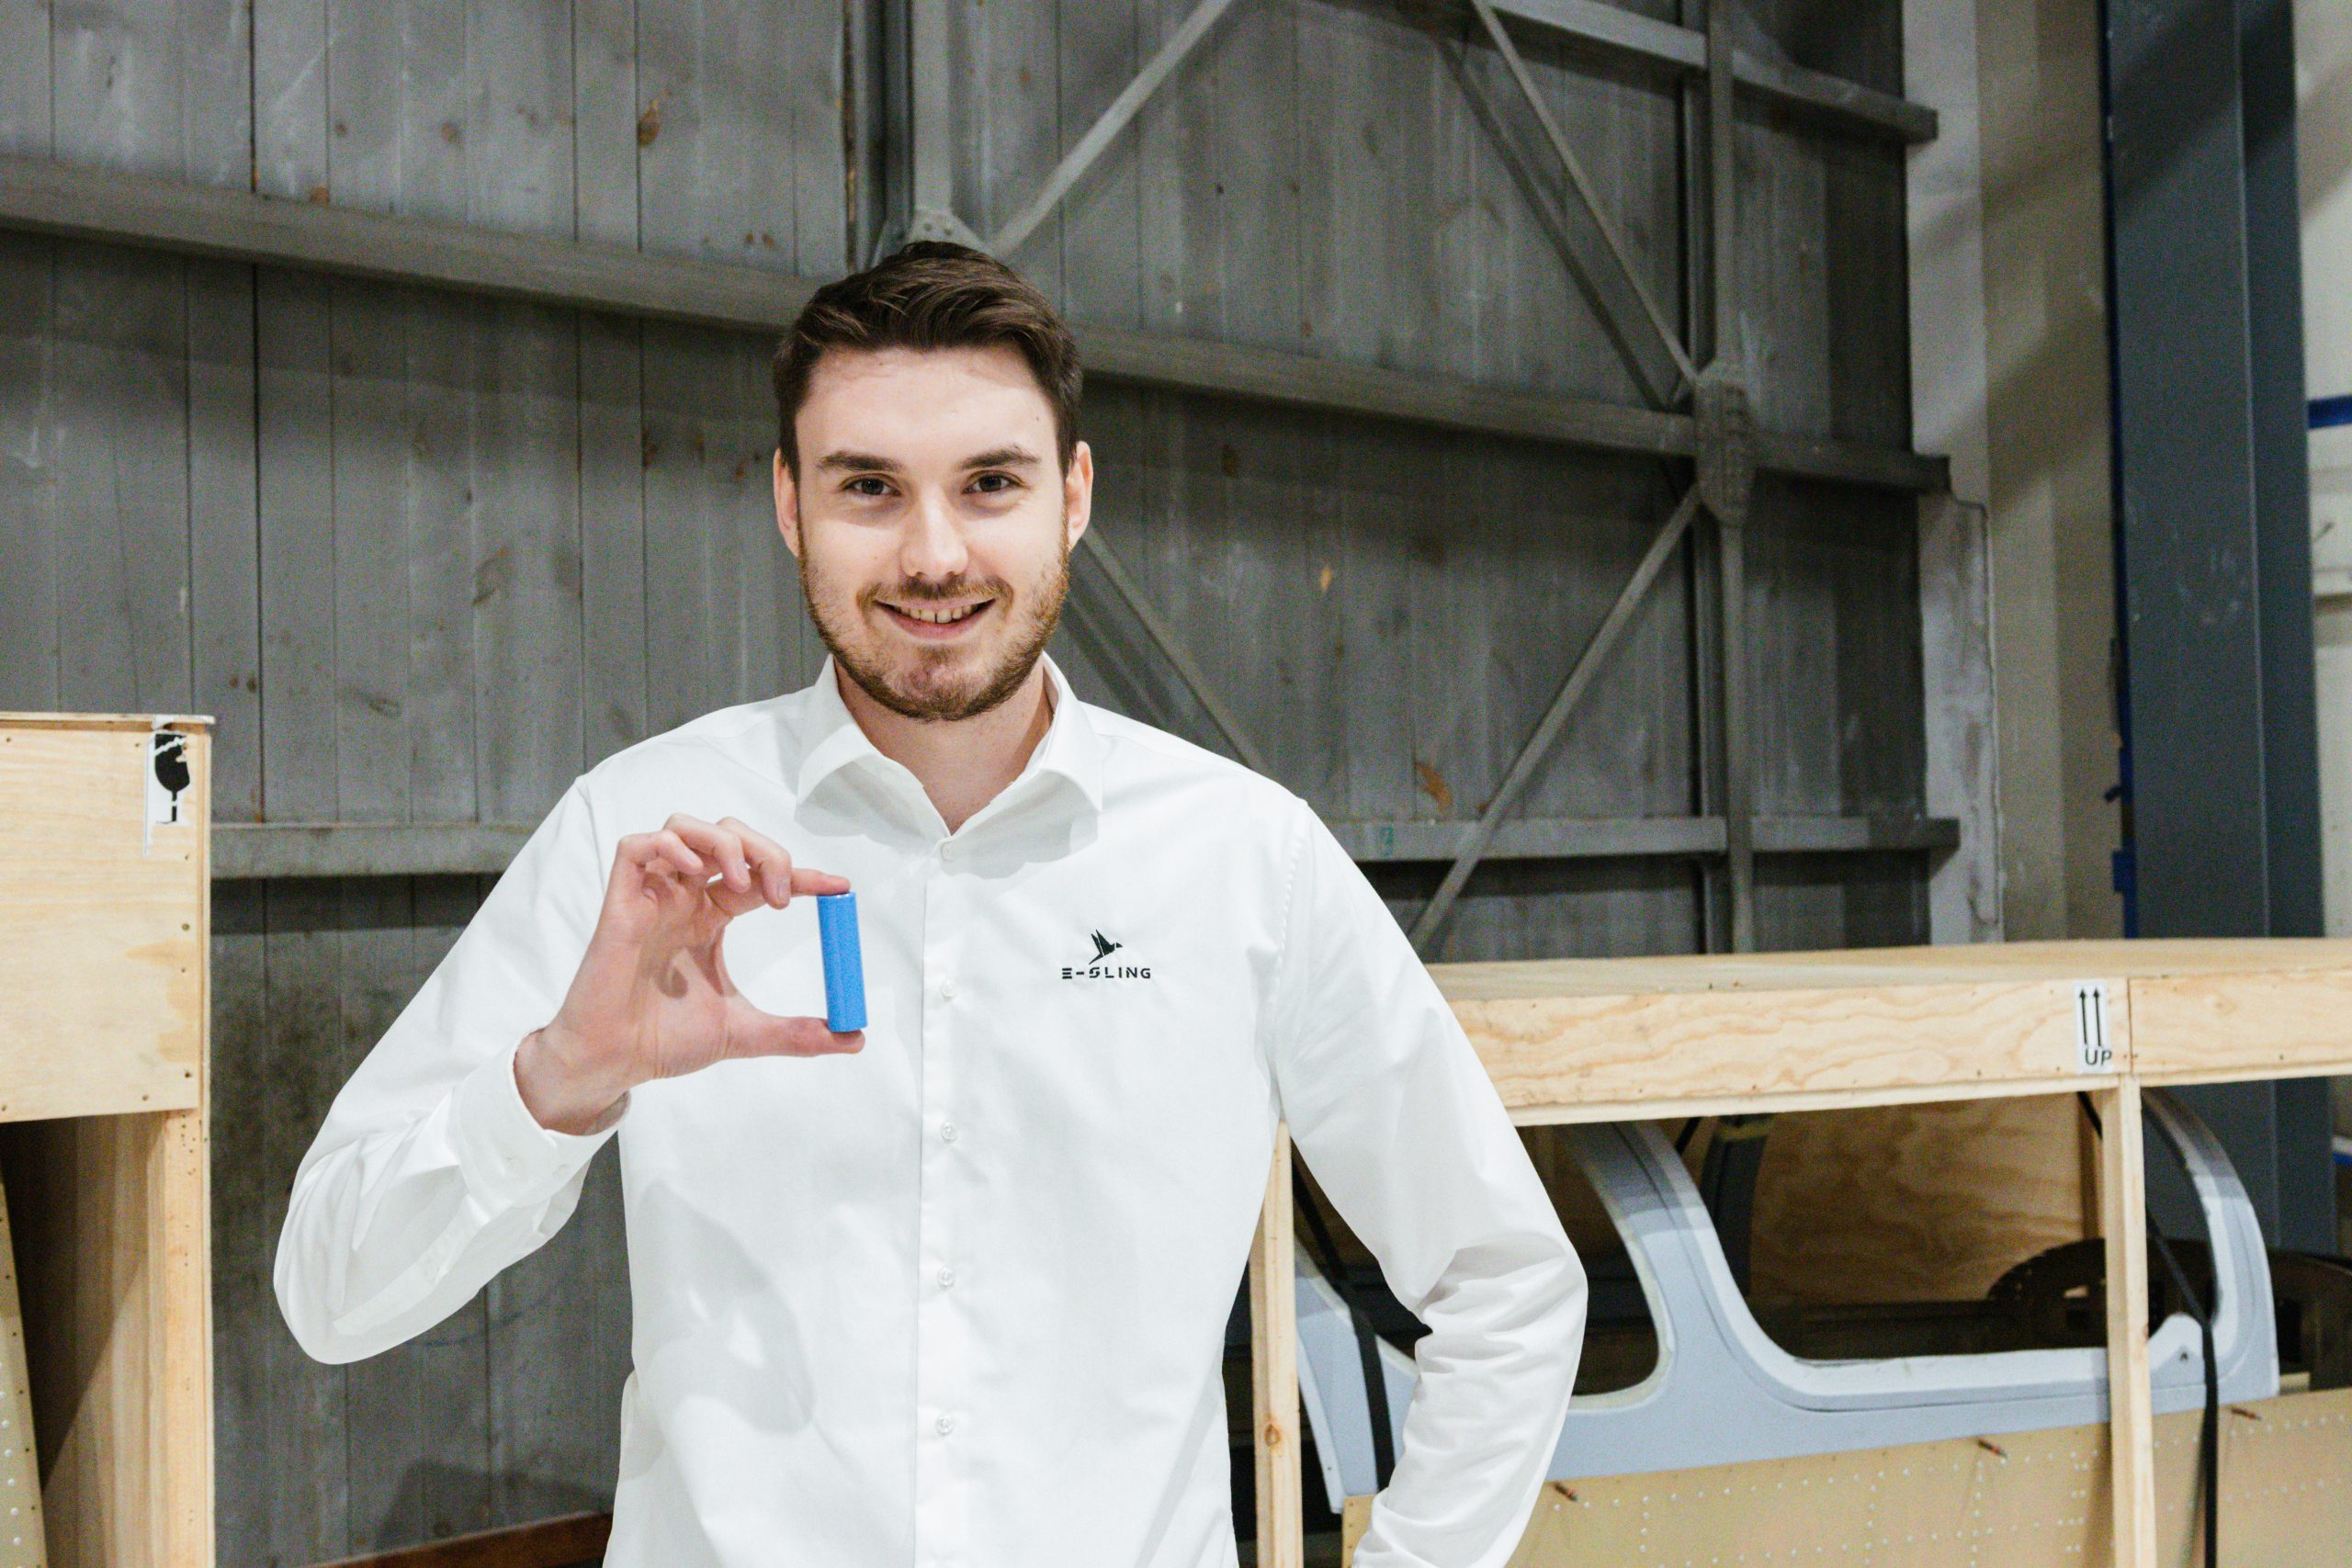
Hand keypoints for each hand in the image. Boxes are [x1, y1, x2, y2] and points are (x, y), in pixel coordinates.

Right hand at [516, 813, 860, 1132]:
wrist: (615, 1062)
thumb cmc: (664, 1041)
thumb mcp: (745, 1033)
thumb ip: (797, 1033)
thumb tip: (854, 1039)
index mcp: (710, 918)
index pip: (761, 877)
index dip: (803, 874)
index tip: (840, 888)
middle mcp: (682, 899)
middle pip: (728, 837)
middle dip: (766, 851)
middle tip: (784, 895)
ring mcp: (651, 897)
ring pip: (684, 826)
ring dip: (723, 843)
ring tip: (741, 885)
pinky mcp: (620, 903)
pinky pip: (636, 846)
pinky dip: (670, 844)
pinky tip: (692, 872)